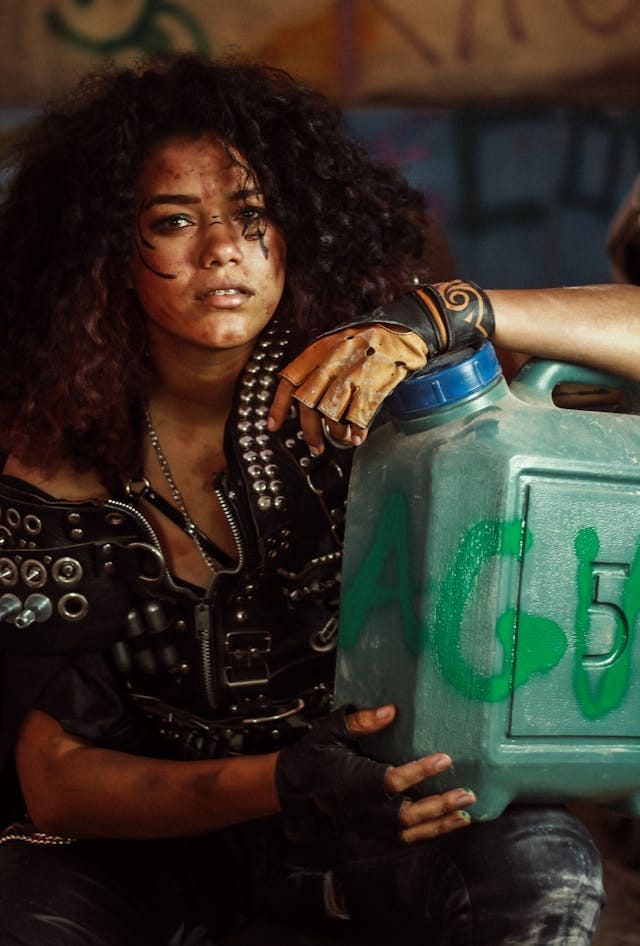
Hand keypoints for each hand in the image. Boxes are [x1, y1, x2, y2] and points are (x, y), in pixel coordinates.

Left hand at [268, 325, 426, 452]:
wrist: (402, 330)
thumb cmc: (369, 340)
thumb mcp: (335, 345)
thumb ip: (318, 369)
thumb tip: (305, 400)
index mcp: (317, 352)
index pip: (288, 381)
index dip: (278, 407)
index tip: (273, 426)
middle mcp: (330, 363)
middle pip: (307, 405)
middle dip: (309, 432)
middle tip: (314, 448)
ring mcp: (350, 374)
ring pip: (331, 415)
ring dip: (336, 434)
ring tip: (343, 439)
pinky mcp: (371, 385)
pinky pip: (357, 417)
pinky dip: (357, 432)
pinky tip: (358, 437)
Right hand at [275, 704, 474, 842]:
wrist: (292, 788)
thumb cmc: (314, 754)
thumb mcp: (332, 730)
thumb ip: (361, 721)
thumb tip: (391, 711)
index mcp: (353, 780)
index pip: (392, 780)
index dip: (420, 772)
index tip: (445, 759)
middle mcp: (362, 807)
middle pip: (407, 814)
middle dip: (439, 806)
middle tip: (466, 794)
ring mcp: (366, 824)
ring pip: (408, 831)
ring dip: (439, 825)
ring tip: (465, 815)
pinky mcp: (368, 831)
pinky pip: (400, 838)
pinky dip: (425, 834)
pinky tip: (444, 825)